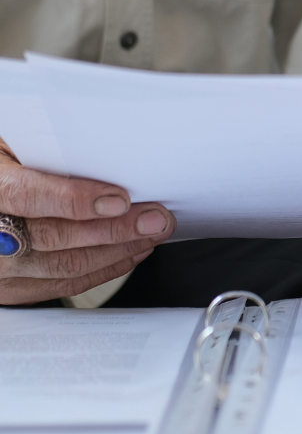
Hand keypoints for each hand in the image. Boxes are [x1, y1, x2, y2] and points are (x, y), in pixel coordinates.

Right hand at [0, 140, 175, 304]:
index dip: (75, 200)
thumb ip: (48, 154)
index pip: (26, 196)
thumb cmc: (4, 164)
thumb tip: (107, 156)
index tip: (120, 199)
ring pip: (64, 267)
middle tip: (155, 219)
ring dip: (118, 251)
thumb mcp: (14, 145)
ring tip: (152, 233)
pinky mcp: (10, 288)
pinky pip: (63, 286)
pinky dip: (104, 269)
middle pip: (52, 238)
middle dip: (114, 230)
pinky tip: (131, 252)